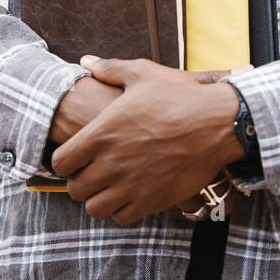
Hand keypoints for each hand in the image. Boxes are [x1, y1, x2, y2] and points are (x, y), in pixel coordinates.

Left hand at [50, 57, 245, 225]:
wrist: (218, 122)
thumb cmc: (179, 96)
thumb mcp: (143, 74)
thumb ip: (110, 70)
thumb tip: (86, 61)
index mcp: (102, 133)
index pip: (60, 162)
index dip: (63, 160)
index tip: (75, 155)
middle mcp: (112, 163)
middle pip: (75, 189)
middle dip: (80, 181)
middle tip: (92, 171)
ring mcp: (132, 185)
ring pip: (95, 209)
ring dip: (99, 198)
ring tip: (110, 185)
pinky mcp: (152, 201)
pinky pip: (123, 217)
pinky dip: (122, 209)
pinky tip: (131, 192)